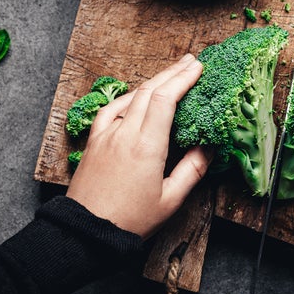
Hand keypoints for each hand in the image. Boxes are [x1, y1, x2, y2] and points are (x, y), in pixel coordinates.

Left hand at [66, 54, 209, 238]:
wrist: (86, 231)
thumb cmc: (130, 221)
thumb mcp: (170, 200)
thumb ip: (192, 170)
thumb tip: (208, 148)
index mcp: (146, 146)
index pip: (165, 99)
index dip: (183, 78)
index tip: (198, 67)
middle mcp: (124, 134)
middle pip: (149, 90)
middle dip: (172, 72)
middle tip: (191, 61)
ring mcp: (106, 135)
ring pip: (130, 96)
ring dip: (152, 82)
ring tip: (169, 74)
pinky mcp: (94, 142)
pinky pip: (110, 110)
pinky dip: (126, 97)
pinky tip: (134, 96)